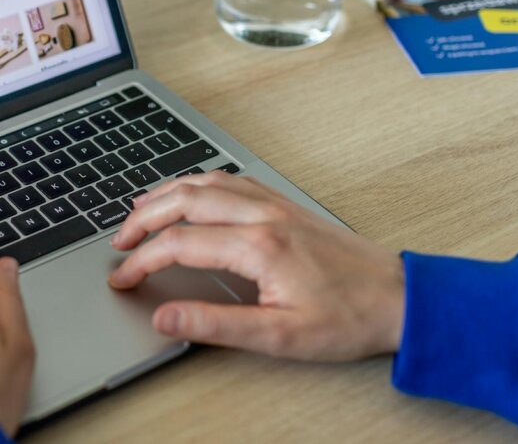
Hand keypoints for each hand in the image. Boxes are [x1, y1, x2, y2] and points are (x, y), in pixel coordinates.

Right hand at [109, 172, 404, 361]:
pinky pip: (230, 180)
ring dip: (165, 193)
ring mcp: (274, 204)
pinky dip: (197, 183)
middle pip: (184, 200)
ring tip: (138, 212)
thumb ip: (216, 324)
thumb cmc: (347, 319)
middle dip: (142, 218)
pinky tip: (189, 194)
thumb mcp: (279, 336)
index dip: (141, 261)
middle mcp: (262, 215)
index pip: (178, 244)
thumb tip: (165, 318)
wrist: (399, 298)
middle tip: (118, 241)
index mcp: (257, 246)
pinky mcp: (285, 204)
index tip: (122, 279)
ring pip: (205, 182)